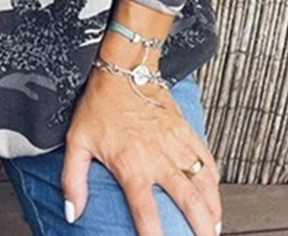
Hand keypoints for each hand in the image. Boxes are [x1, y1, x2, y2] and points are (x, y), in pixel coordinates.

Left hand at [61, 68, 220, 235]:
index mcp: (132, 165)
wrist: (123, 69)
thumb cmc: (99, 104)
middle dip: (200, 227)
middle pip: (188, 201)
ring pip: (203, 182)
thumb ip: (73, 180)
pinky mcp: (185, 130)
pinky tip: (214, 192)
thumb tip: (73, 212)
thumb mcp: (77, 141)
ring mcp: (176, 144)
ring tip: (214, 227)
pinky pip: (206, 158)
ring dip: (212, 208)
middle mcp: (158, 158)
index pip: (146, 211)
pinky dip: (214, 179)